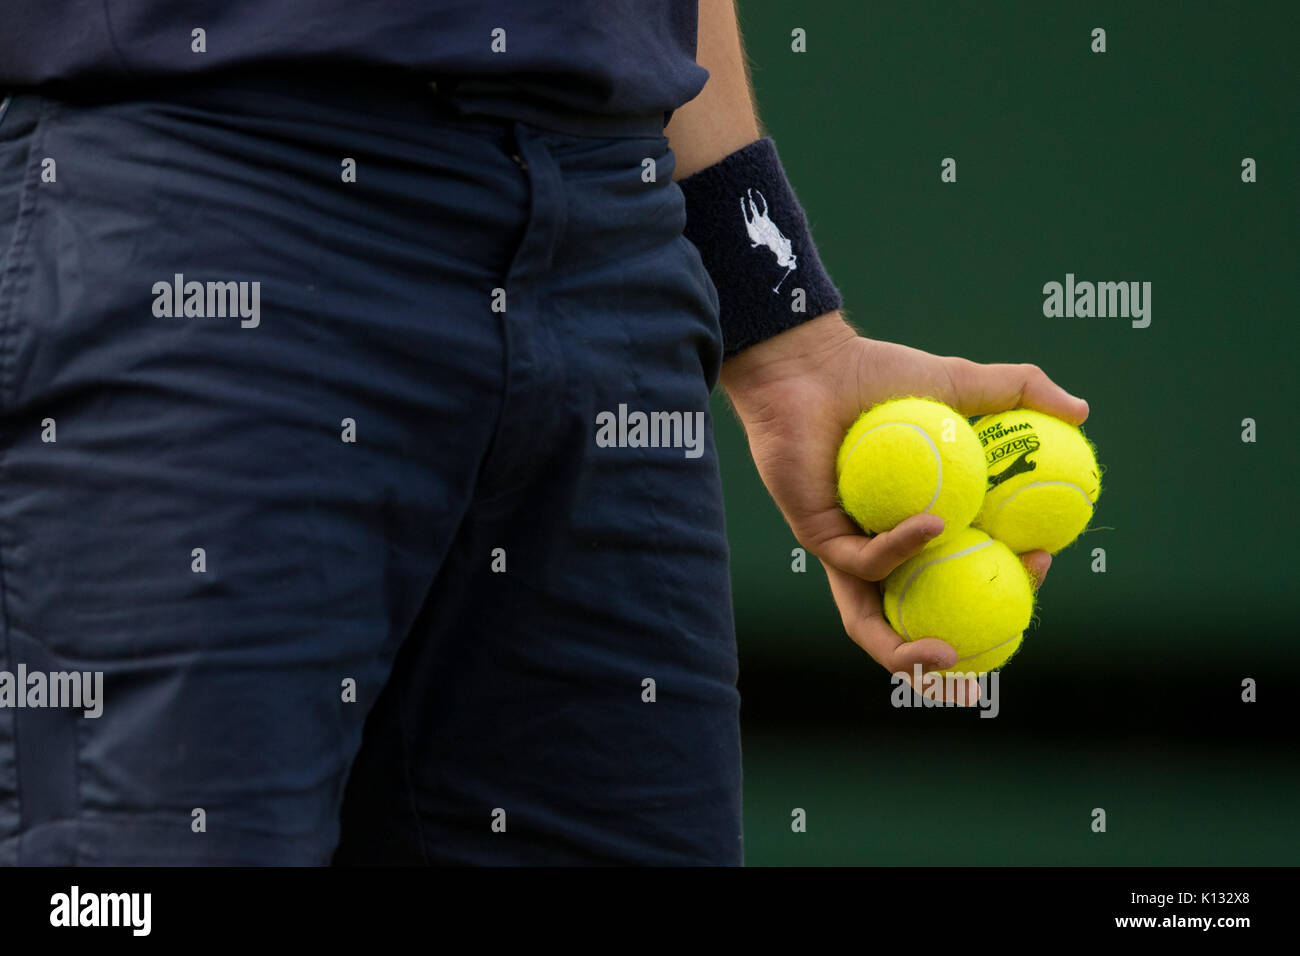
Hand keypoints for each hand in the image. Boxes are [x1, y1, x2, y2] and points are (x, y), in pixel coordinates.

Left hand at [720, 312, 1089, 704]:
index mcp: (918, 529)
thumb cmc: (877, 374)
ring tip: (949, 654)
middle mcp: (880, 551)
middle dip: (953, 660)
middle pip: (919, 622)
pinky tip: (935, 527)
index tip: (1041, 560)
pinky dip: (900, 550)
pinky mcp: (815, 538)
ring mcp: (844, 549)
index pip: (965, 576)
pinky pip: (860, 562)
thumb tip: (1082, 412)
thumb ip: (1019, 392)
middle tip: (1000, 645)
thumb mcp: (958, 383)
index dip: (1004, 584)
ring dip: (908, 653)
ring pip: (870, 622)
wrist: (811, 363)